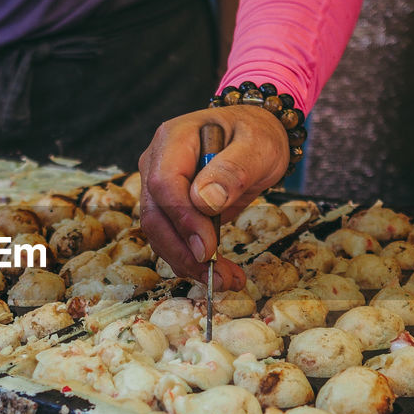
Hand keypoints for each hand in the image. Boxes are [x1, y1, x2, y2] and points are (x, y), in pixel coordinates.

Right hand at [139, 104, 289, 288]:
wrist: (252, 136)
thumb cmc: (255, 134)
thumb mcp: (257, 145)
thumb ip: (233, 170)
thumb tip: (205, 202)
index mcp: (174, 139)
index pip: (164, 184)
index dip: (183, 220)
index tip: (209, 249)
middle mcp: (156, 163)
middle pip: (155, 215)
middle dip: (184, 252)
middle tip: (219, 277)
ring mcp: (158, 186)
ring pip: (160, 233)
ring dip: (188, 263)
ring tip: (228, 279)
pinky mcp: (168, 208)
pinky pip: (172, 238)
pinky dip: (192, 260)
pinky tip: (218, 272)